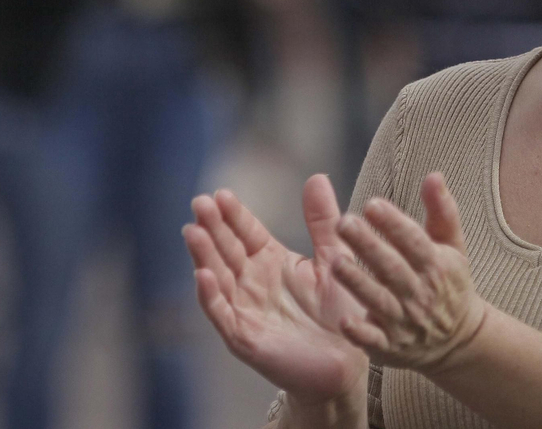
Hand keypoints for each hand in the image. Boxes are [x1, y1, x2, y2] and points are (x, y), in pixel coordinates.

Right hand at [183, 175, 369, 405]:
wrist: (348, 364)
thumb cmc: (341, 312)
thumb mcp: (335, 258)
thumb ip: (323, 221)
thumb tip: (316, 176)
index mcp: (271, 261)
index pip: (246, 232)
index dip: (233, 215)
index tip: (221, 194)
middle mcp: (252, 282)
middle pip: (226, 250)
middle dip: (212, 227)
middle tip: (200, 204)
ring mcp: (244, 309)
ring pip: (217, 277)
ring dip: (204, 255)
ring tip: (193, 231)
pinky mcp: (244, 337)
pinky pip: (222, 315)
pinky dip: (210, 296)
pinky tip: (202, 275)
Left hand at [329, 172, 487, 375]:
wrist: (459, 341)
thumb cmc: (449, 283)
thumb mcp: (452, 246)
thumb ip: (442, 210)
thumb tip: (434, 175)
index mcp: (435, 265)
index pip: (414, 241)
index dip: (394, 224)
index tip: (372, 204)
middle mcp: (420, 293)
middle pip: (392, 268)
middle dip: (369, 246)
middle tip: (344, 222)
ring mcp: (405, 322)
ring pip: (379, 301)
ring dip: (358, 282)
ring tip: (334, 261)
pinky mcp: (391, 347)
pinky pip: (375, 340)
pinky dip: (361, 333)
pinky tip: (343, 321)